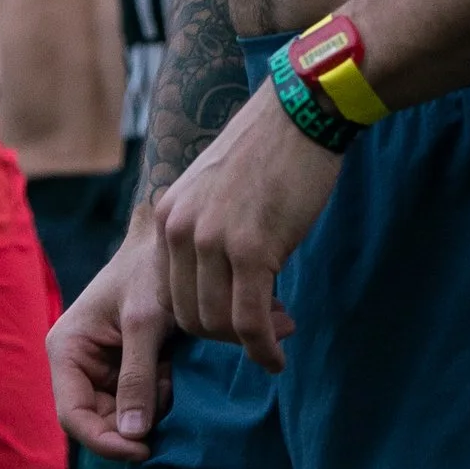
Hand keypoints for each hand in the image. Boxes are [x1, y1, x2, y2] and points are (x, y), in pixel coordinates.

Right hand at [50, 210, 179, 460]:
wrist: (170, 243)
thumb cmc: (150, 271)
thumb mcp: (144, 322)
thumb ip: (138, 377)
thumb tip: (133, 434)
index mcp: (67, 349)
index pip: (74, 416)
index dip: (105, 441)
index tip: (144, 448)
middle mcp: (78, 362)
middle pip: (98, 420)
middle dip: (133, 421)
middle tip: (167, 397)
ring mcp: (102, 366)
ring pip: (122, 414)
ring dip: (149, 407)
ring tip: (169, 373)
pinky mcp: (126, 366)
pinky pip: (139, 399)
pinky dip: (159, 395)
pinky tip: (172, 370)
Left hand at [150, 81, 345, 372]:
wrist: (301, 112)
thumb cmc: (271, 153)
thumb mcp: (218, 193)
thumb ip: (210, 235)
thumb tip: (226, 287)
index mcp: (167, 216)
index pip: (171, 294)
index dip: (205, 319)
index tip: (237, 323)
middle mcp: (179, 229)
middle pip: (189, 317)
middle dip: (226, 336)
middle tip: (263, 332)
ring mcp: (212, 239)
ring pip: (218, 323)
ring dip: (247, 343)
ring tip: (277, 335)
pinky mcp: (250, 248)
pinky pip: (249, 319)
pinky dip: (263, 347)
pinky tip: (277, 356)